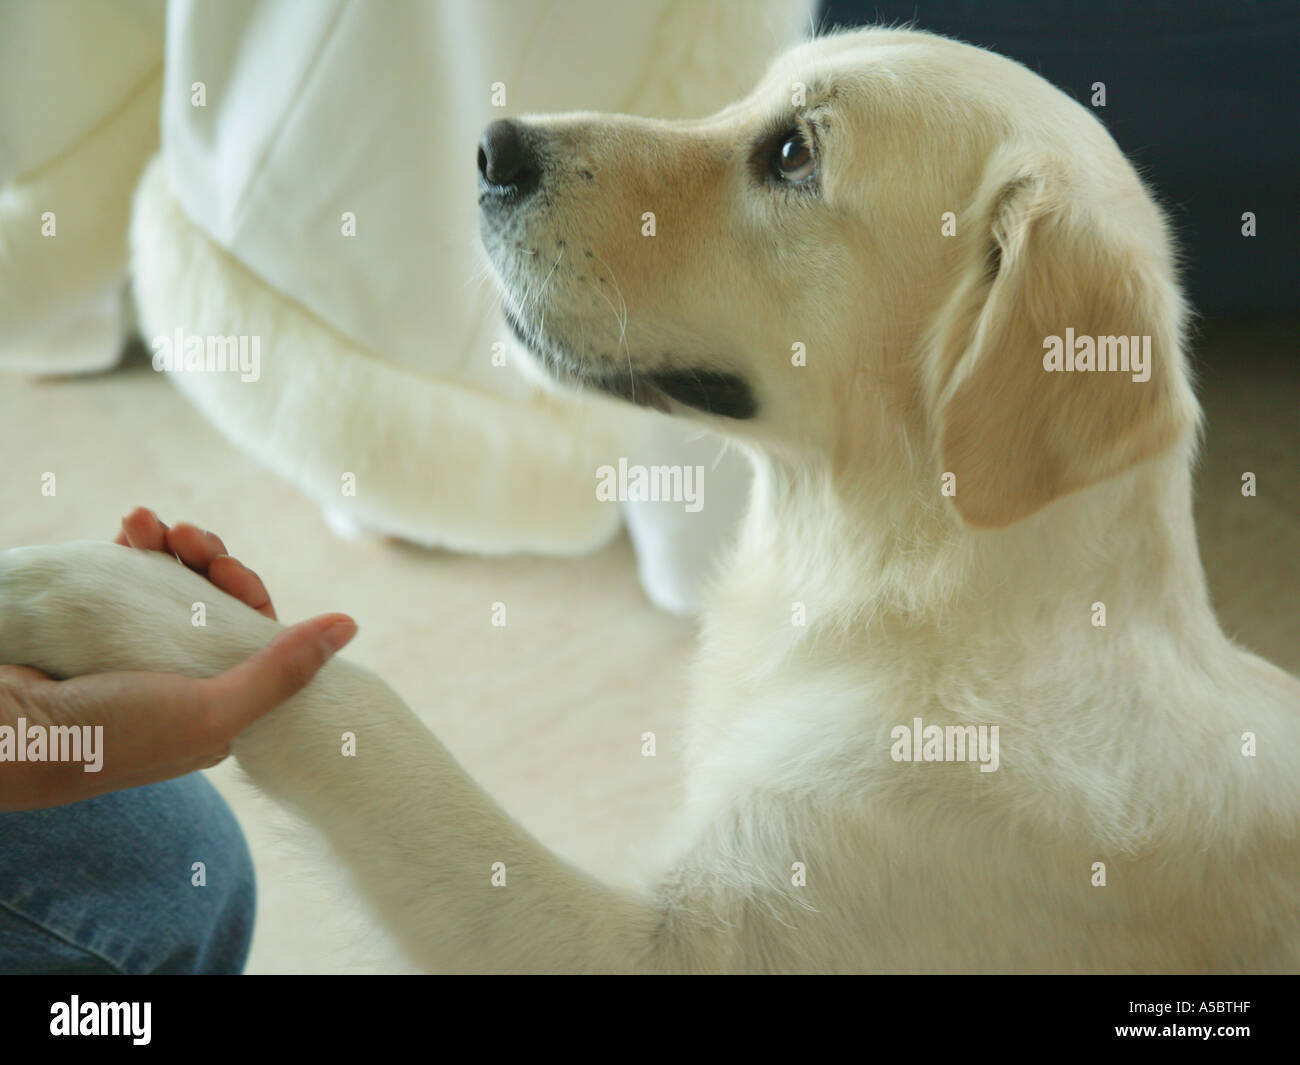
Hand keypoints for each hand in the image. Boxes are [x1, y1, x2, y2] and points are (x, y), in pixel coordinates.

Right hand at [0, 508, 355, 810]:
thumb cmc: (107, 737)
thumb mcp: (210, 711)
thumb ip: (281, 672)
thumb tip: (350, 626)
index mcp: (217, 708)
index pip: (254, 635)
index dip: (246, 591)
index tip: (223, 566)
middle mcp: (179, 679)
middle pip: (213, 602)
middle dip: (206, 558)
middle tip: (186, 534)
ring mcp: (132, 653)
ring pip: (171, 584)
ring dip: (168, 544)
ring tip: (143, 521)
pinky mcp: (89, 630)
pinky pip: (124, 577)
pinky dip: (131, 548)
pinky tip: (127, 527)